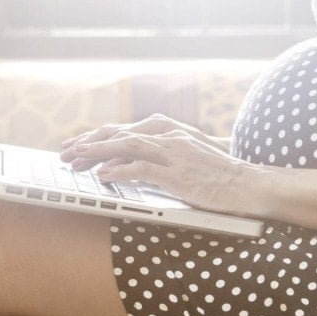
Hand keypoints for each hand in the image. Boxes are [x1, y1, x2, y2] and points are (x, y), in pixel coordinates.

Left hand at [61, 114, 230, 170]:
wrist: (250, 184)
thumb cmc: (222, 177)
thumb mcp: (192, 159)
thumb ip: (168, 157)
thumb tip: (140, 166)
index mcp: (172, 133)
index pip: (128, 131)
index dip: (101, 137)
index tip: (79, 144)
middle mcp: (170, 138)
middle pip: (122, 134)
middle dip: (91, 142)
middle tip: (66, 151)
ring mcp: (174, 154)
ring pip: (127, 146)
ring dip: (98, 151)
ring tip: (75, 157)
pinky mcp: (178, 174)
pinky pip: (142, 168)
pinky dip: (119, 170)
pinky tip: (103, 175)